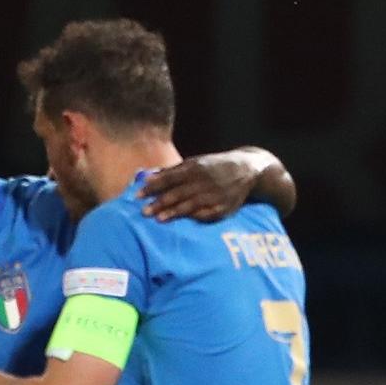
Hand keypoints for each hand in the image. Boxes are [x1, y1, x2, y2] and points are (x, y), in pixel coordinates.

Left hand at [138, 151, 261, 221]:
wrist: (248, 170)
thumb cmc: (216, 166)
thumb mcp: (197, 162)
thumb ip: (174, 170)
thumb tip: (150, 175)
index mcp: (195, 168)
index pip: (169, 178)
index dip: (153, 186)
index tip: (138, 195)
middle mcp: (204, 181)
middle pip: (177, 193)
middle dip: (159, 202)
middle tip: (143, 211)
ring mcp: (214, 195)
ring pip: (190, 205)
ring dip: (173, 212)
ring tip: (158, 219)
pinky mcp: (224, 208)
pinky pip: (206, 214)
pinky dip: (194, 217)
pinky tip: (184, 222)